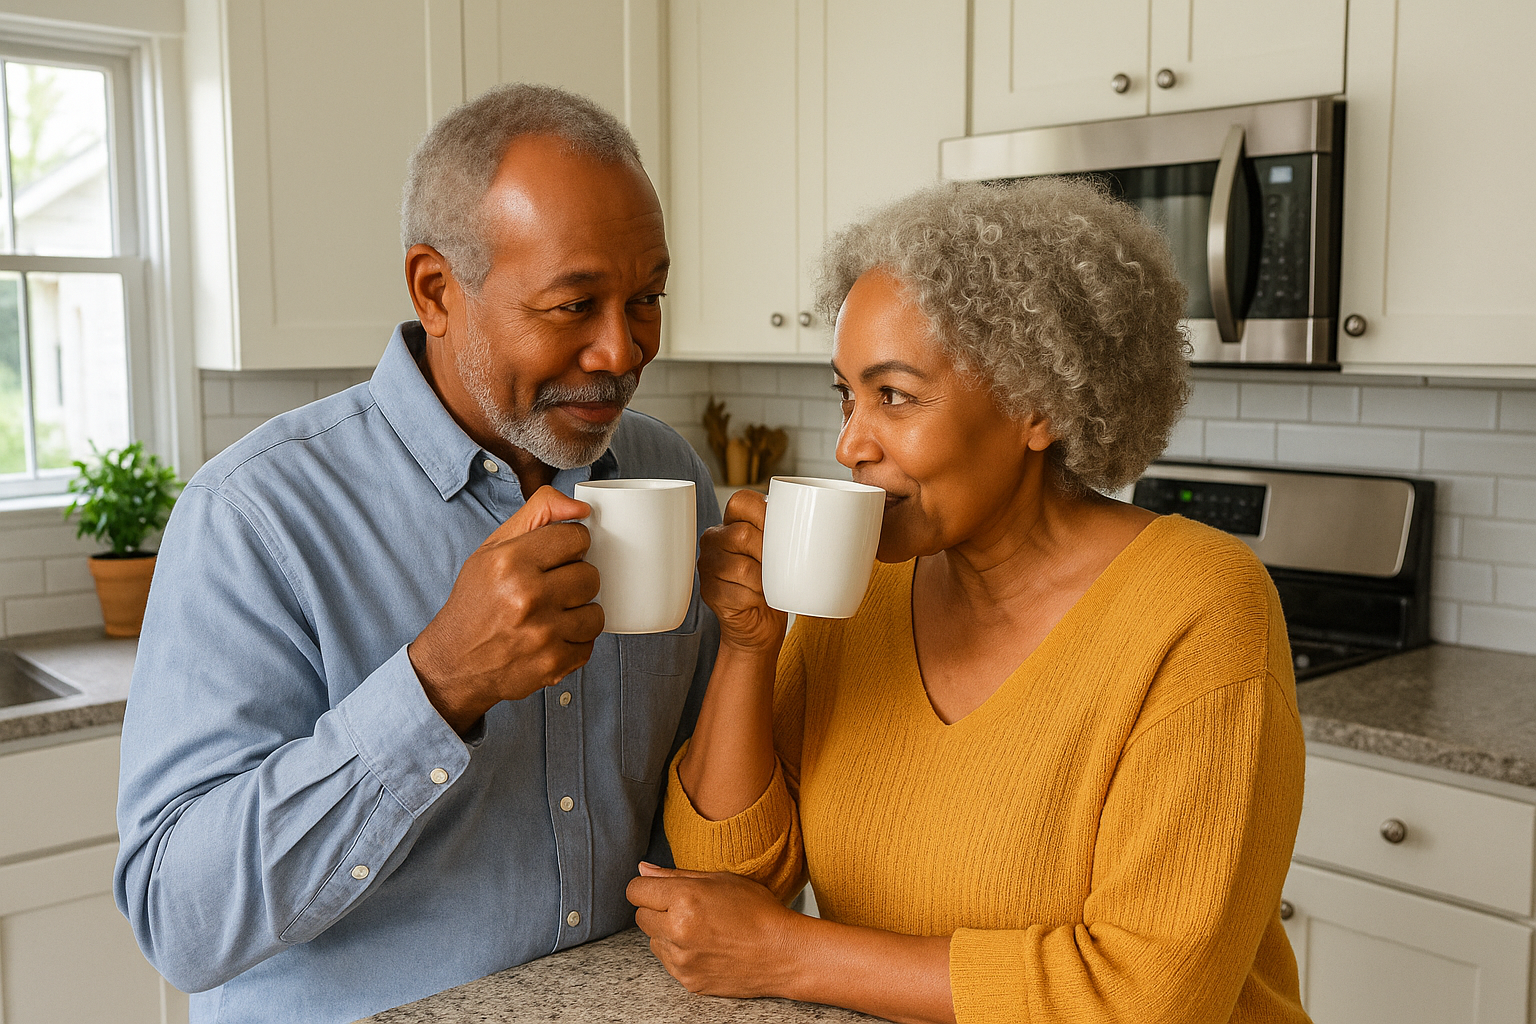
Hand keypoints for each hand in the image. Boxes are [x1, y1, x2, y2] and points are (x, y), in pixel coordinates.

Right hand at [410, 486, 602, 732]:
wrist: (454, 661)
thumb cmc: (476, 601)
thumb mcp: (493, 548)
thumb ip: (538, 513)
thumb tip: (581, 508)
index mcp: (510, 561)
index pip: (576, 537)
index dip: (570, 545)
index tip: (559, 556)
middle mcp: (527, 596)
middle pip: (591, 575)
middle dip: (575, 580)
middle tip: (552, 588)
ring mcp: (542, 633)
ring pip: (596, 612)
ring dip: (579, 613)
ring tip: (553, 614)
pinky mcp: (552, 664)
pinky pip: (590, 644)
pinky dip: (574, 642)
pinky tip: (551, 637)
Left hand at [627, 862, 803, 998]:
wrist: (783, 953)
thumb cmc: (757, 911)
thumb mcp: (720, 879)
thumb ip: (675, 874)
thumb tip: (642, 870)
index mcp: (684, 899)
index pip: (635, 891)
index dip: (647, 887)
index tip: (660, 889)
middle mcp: (677, 931)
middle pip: (640, 916)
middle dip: (657, 909)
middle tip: (687, 908)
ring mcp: (681, 960)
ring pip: (653, 940)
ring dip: (667, 933)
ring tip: (700, 928)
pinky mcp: (688, 981)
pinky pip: (668, 962)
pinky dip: (679, 954)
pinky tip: (705, 946)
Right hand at [698, 490, 788, 655]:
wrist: (759, 624)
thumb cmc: (774, 584)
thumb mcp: (780, 553)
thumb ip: (786, 533)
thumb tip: (822, 522)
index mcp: (730, 523)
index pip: (741, 502)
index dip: (764, 514)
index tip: (784, 530)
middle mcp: (714, 541)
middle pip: (742, 534)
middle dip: (769, 552)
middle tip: (783, 567)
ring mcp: (708, 566)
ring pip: (741, 566)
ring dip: (764, 580)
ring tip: (771, 585)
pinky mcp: (709, 592)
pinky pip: (737, 592)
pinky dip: (755, 599)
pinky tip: (759, 600)